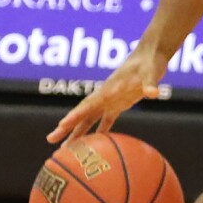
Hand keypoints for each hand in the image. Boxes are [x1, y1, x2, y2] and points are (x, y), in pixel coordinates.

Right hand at [46, 42, 168, 143]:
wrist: (151, 54)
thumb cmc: (150, 61)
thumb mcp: (151, 72)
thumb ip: (150, 83)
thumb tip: (153, 93)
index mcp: (109, 88)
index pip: (88, 104)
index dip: (75, 114)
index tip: (62, 125)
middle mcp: (106, 95)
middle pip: (82, 114)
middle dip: (66, 127)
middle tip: (50, 140)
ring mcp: (111, 100)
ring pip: (91, 119)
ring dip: (79, 132)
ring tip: (66, 148)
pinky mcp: (121, 103)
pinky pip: (107, 119)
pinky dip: (101, 131)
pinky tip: (95, 143)